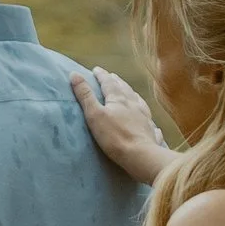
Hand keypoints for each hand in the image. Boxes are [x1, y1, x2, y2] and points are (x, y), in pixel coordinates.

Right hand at [70, 68, 172, 185]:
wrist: (140, 155)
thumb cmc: (114, 136)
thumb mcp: (94, 115)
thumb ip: (85, 95)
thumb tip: (74, 74)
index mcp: (119, 99)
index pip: (109, 83)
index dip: (102, 76)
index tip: (96, 70)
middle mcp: (133, 104)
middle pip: (125, 89)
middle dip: (117, 82)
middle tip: (112, 76)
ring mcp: (144, 117)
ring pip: (138, 101)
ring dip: (132, 94)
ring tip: (130, 91)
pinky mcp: (150, 131)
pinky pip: (149, 119)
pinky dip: (146, 115)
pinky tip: (149, 118)